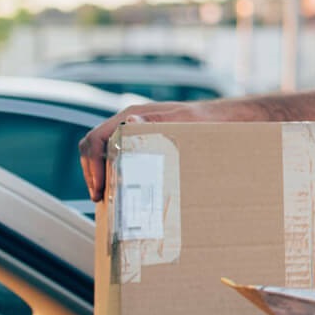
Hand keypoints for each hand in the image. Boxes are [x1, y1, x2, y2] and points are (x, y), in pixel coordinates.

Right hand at [79, 100, 209, 201]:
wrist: (223, 119)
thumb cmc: (206, 119)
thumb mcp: (184, 121)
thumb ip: (158, 122)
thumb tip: (129, 122)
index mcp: (133, 116)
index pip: (96, 138)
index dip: (92, 164)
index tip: (99, 188)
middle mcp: (130, 123)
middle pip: (94, 148)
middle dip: (92, 173)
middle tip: (100, 198)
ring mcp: (135, 133)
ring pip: (104, 154)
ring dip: (102, 175)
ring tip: (108, 198)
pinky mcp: (144, 144)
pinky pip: (120, 158)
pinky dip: (115, 174)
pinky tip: (124, 190)